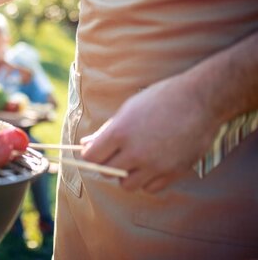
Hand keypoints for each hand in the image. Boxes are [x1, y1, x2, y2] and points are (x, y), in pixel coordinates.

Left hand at [80, 74, 222, 192]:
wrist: (199, 100)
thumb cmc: (160, 99)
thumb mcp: (128, 109)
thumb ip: (106, 131)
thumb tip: (86, 145)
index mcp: (120, 132)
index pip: (92, 157)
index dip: (91, 154)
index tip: (96, 151)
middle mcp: (135, 152)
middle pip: (107, 172)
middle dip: (108, 163)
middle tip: (117, 153)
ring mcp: (155, 165)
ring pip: (127, 185)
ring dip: (127, 175)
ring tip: (136, 159)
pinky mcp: (173, 173)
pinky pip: (150, 188)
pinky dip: (148, 180)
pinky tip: (152, 165)